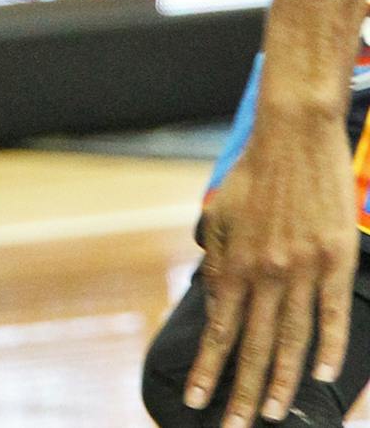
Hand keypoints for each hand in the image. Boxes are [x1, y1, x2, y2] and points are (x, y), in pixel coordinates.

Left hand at [183, 108, 356, 426]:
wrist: (294, 135)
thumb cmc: (254, 173)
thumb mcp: (219, 214)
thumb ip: (218, 259)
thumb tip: (216, 297)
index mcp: (234, 261)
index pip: (219, 329)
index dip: (210, 368)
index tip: (198, 399)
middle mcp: (266, 271)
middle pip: (253, 344)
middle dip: (242, 390)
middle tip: (233, 426)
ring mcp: (304, 268)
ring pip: (291, 338)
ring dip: (281, 379)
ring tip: (272, 414)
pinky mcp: (336, 259)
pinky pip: (333, 313)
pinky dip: (328, 346)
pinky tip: (320, 375)